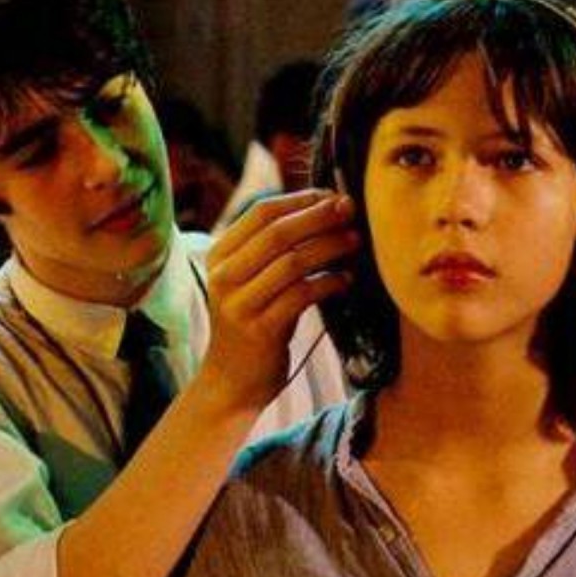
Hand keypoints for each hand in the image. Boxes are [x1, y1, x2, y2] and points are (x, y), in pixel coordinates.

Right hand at [200, 189, 358, 408]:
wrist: (233, 380)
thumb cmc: (253, 321)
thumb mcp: (250, 280)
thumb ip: (274, 248)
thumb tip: (326, 207)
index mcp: (220, 254)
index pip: (262, 212)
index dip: (301, 200)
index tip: (333, 196)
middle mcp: (224, 276)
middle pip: (278, 232)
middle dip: (319, 217)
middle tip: (351, 210)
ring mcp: (239, 304)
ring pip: (292, 262)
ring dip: (330, 247)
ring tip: (355, 242)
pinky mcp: (260, 329)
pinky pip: (302, 296)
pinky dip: (329, 283)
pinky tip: (346, 280)